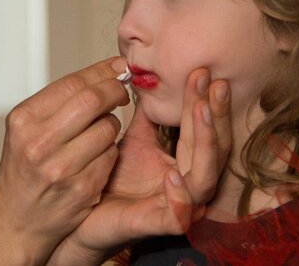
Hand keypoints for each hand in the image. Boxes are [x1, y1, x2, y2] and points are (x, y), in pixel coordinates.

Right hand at [0, 57, 129, 265]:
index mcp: (24, 120)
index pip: (73, 84)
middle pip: (93, 100)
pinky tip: (97, 157)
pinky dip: (110, 152)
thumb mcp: (25, 131)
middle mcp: (39, 143)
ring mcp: (61, 168)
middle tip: (122, 92)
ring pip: (108, 128)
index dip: (102, 71)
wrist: (15, 223)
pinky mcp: (82, 190)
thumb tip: (105, 72)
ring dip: (112, 125)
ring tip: (101, 131)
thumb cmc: (24, 170)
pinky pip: (111, 156)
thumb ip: (58, 103)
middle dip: (115, 91)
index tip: (119, 67)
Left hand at [47, 68, 231, 264]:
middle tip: (211, 83)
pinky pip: (179, 214)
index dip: (202, 99)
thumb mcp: (131, 138)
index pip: (201, 128)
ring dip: (206, 142)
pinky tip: (173, 173)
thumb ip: (147, 114)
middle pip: (215, 149)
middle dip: (214, 113)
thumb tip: (150, 76)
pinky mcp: (160, 225)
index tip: (200, 72)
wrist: (83, 216)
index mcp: (185, 161)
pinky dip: (180, 194)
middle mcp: (188, 183)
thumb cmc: (110, 181)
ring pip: (206, 177)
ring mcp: (177, 206)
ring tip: (200, 110)